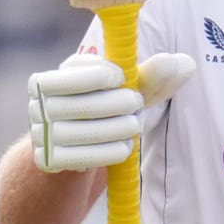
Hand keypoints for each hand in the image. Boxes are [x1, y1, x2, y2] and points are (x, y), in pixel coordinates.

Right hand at [27, 51, 196, 172]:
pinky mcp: (47, 160)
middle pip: (79, 104)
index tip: (123, 78)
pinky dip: (108, 152)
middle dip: (116, 103)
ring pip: (81, 131)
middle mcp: (37, 104)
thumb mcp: (124, 91)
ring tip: (135, 126)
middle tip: (136, 105)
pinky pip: (81, 157)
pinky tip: (124, 147)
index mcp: (49, 78)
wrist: (74, 152)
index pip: (74, 72)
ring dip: (116, 129)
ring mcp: (41, 133)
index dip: (103, 75)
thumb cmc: (104, 110)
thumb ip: (152, 76)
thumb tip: (185, 64)